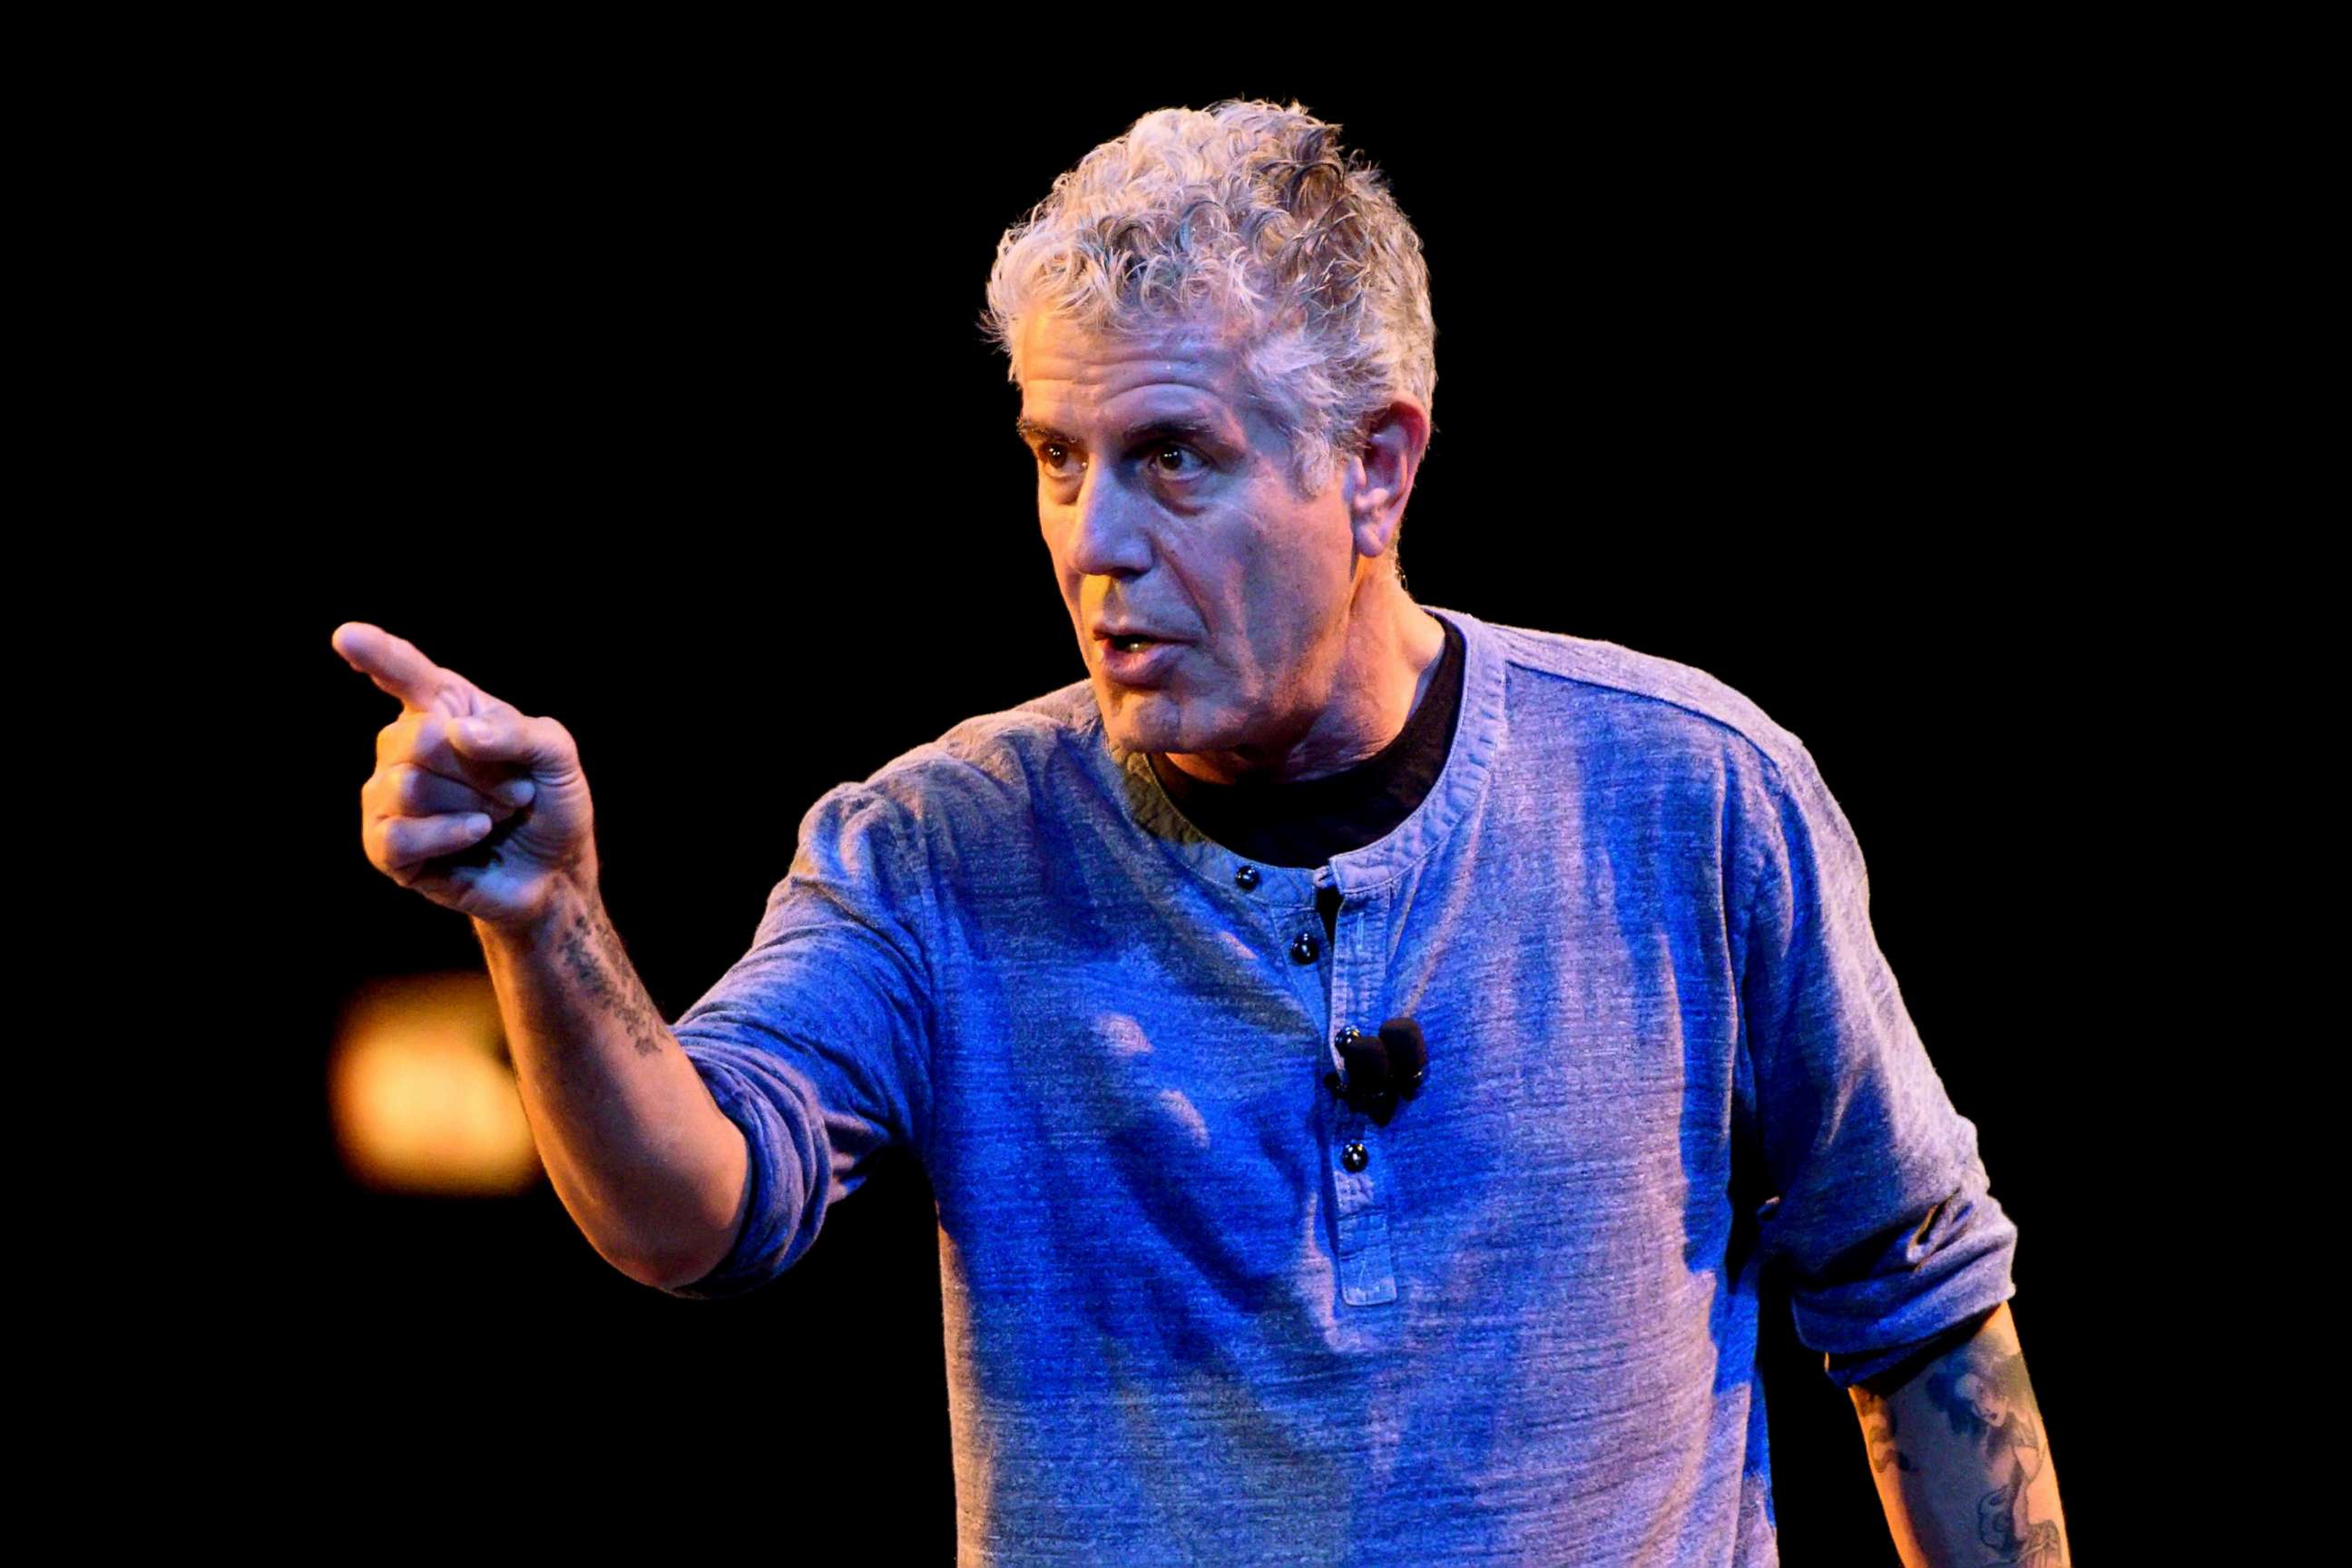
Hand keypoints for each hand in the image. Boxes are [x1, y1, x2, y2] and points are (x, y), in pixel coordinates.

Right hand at [333, 621, 597, 928]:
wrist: (555, 870)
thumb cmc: (549, 803)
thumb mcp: (556, 756)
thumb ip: (517, 732)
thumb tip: (456, 733)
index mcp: (442, 707)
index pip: (404, 673)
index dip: (376, 654)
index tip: (345, 635)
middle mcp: (404, 745)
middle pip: (418, 739)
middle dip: (482, 771)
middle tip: (516, 792)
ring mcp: (387, 796)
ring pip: (409, 787)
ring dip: (473, 806)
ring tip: (496, 817)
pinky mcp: (384, 847)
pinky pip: (397, 836)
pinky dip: (447, 835)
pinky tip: (477, 834)